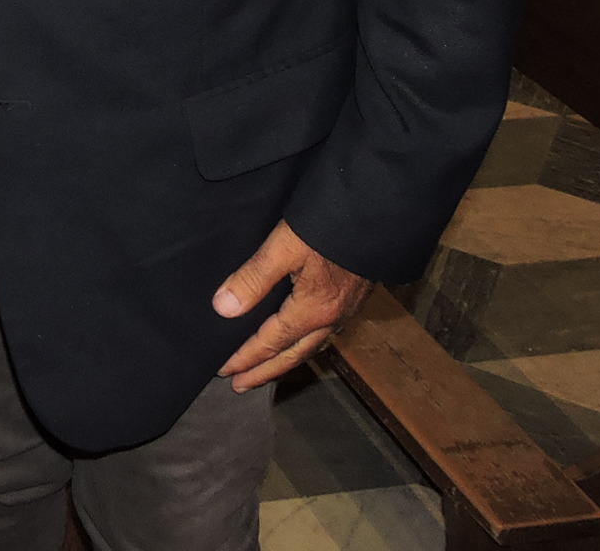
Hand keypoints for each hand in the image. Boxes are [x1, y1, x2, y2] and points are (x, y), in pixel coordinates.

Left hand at [213, 219, 368, 391]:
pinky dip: (304, 345)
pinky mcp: (353, 299)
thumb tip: (223, 309)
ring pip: (310, 347)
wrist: (376, 214)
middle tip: (241, 385)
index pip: (270, 343)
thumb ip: (253, 278)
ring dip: (285, 362)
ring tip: (266, 370)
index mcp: (312, 310)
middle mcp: (331, 318)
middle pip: (292, 355)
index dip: (246, 358)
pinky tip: (300, 340)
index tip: (224, 370)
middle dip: (264, 372)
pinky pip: (323, 335)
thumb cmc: (329, 226)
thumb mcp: (284, 247)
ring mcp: (345, 310)